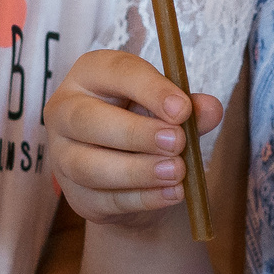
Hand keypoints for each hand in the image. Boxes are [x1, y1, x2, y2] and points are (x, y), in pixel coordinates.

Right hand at [48, 51, 225, 231]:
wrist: (135, 173)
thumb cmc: (147, 122)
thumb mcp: (169, 108)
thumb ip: (188, 107)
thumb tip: (210, 109)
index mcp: (90, 74)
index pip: (114, 73)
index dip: (150, 90)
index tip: (183, 109)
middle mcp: (65, 111)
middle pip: (88, 120)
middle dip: (136, 133)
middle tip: (178, 142)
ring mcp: (62, 156)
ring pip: (89, 166)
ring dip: (138, 171)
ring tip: (177, 172)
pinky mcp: (76, 195)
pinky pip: (103, 199)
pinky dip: (142, 198)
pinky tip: (172, 193)